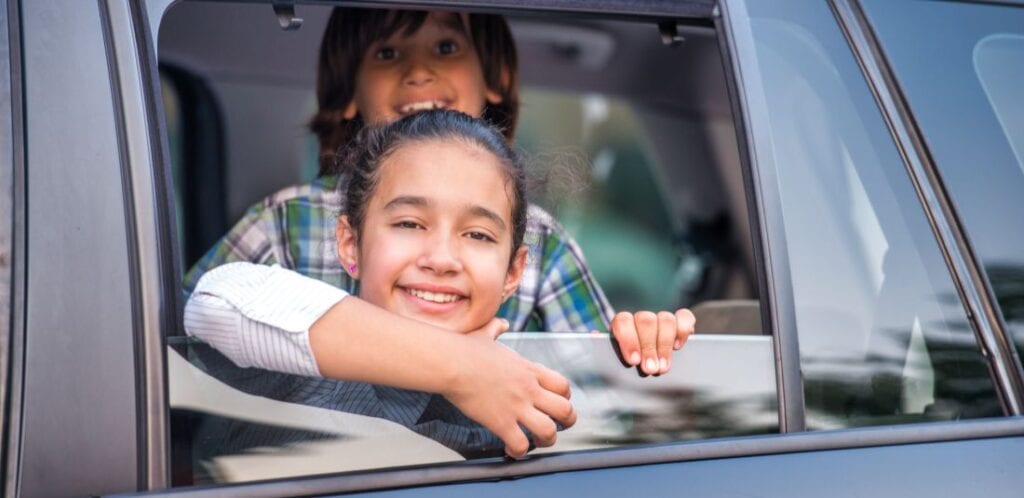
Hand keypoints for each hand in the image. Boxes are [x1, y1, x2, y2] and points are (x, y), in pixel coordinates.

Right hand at [444, 318, 576, 457]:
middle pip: (566, 410)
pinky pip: (521, 445)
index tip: (553, 403)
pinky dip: (519, 452)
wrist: (451, 362)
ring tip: (535, 441)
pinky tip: (511, 451)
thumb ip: (497, 329)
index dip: (564, 398)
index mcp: (529, 370)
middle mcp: (529, 389)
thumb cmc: (465, 348)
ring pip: (549, 431)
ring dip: (545, 440)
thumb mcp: (487, 334)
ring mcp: (517, 406)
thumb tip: (501, 323)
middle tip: (555, 427)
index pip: (563, 386)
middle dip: (565, 423)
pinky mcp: (501, 422)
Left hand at [610, 308, 694, 374]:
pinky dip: (683, 330)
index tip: (634, 361)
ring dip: (665, 345)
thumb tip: (592, 336)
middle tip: (650, 369)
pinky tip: (679, 346)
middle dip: (649, 347)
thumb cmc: (628, 367)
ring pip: (665, 319)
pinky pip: (684, 316)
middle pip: (645, 321)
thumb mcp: (614, 363)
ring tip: (663, 367)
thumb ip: (604, 351)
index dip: (629, 339)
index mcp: (621, 326)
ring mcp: (660, 318)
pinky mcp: (680, 321)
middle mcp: (640, 319)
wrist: (650, 367)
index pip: (622, 321)